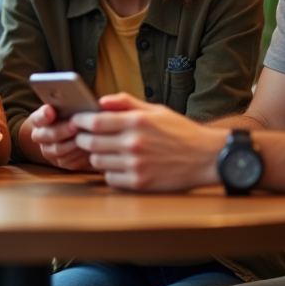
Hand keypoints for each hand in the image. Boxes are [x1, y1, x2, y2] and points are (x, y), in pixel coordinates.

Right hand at [26, 104, 93, 170]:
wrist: (64, 135)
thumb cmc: (68, 116)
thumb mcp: (64, 107)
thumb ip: (67, 103)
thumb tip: (81, 101)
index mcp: (38, 120)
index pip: (38, 117)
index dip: (44, 115)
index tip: (50, 110)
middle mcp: (40, 137)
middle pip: (49, 135)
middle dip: (63, 130)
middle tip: (75, 125)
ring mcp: (49, 152)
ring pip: (59, 150)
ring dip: (74, 144)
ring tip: (87, 137)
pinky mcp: (61, 163)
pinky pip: (70, 162)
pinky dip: (81, 156)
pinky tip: (91, 149)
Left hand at [70, 93, 226, 190]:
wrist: (206, 157)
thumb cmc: (181, 132)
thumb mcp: (156, 110)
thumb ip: (127, 103)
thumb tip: (101, 100)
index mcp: (137, 122)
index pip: (95, 121)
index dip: (81, 121)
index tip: (78, 121)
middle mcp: (134, 144)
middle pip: (91, 143)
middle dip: (84, 139)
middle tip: (86, 137)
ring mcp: (136, 165)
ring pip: (97, 162)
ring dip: (96, 156)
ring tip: (105, 151)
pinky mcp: (140, 184)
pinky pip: (110, 179)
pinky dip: (110, 172)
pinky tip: (119, 165)